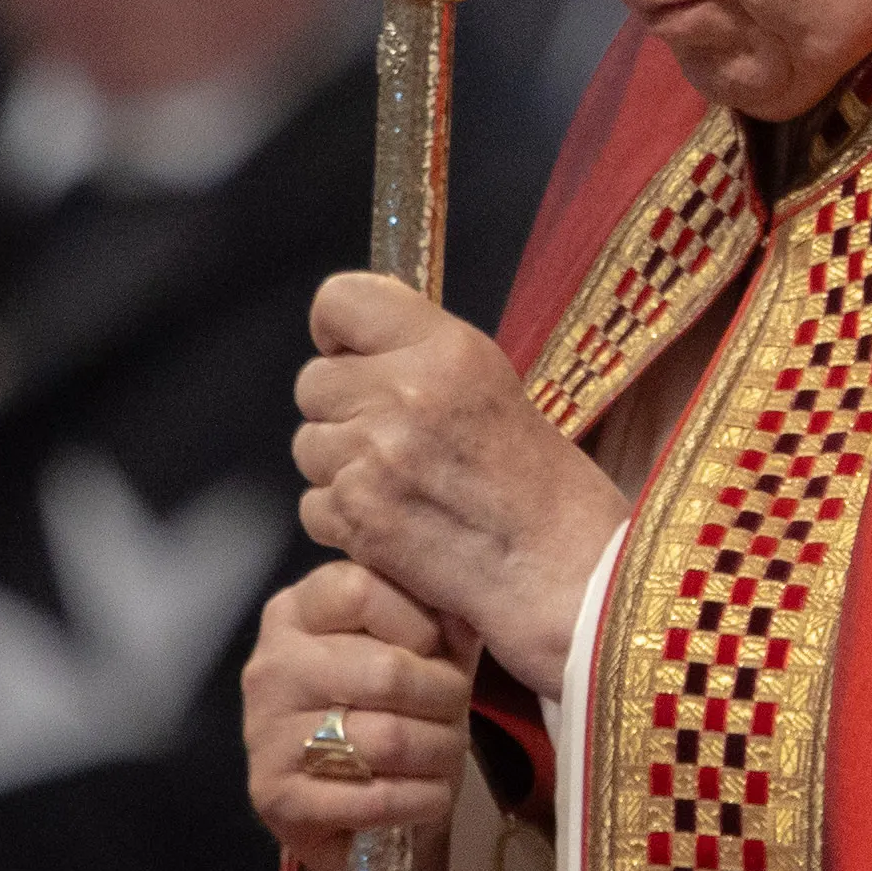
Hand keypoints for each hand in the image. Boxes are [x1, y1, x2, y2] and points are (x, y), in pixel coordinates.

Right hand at [241, 561, 468, 870]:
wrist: (350, 792)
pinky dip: (423, 800)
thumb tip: (467, 602)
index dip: (422, 622)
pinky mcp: (275, 798)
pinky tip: (431, 795)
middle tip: (456, 711)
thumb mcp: (422, 641)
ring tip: (447, 752)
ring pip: (388, 739)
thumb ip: (441, 611)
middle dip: (446, 698)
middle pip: (388, 673)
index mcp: (298, 611)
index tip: (438, 649)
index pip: (362, 590)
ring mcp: (264, 734)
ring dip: (441, 751)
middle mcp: (271, 666)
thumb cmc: (393, 700)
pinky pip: (375, 799)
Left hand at [289, 273, 623, 692]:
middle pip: (314, 381)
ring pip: (308, 443)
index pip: (341, 299)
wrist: (562, 571)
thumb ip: (425, 358)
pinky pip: (312, 502)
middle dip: (342, 410)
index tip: (354, 352)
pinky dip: (343, 518)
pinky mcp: (351, 513)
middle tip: (396, 439)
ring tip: (405, 487)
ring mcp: (372, 455)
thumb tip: (358, 347)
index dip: (338, 330)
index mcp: (449, 349)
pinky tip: (396, 524)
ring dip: (342, 466)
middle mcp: (404, 392)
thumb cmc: (543, 485)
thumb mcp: (496, 387)